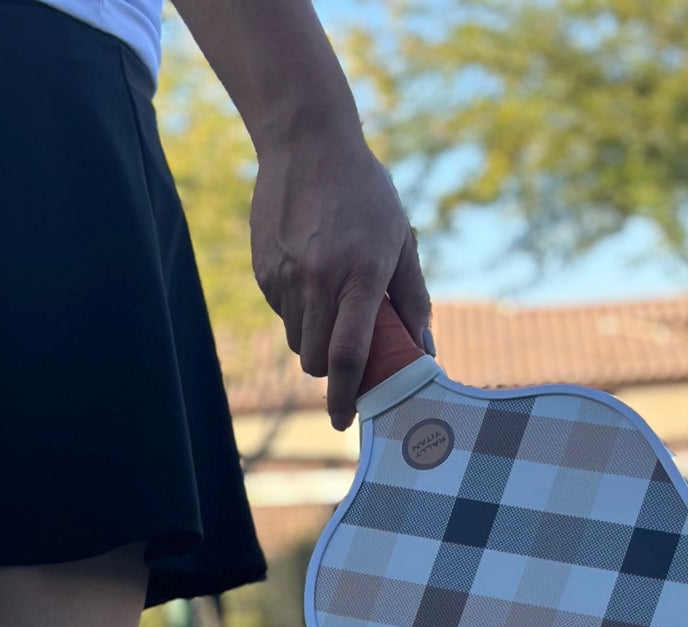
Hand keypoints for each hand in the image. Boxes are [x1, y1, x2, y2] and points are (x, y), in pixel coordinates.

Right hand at [250, 128, 430, 430]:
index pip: (347, 355)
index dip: (345, 395)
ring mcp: (286, 278)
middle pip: (314, 361)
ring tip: (329, 300)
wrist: (308, 143)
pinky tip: (309, 274)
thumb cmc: (365, 194)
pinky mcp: (264, 272)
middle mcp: (319, 281)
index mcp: (359, 275)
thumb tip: (424, 351)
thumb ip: (412, 299)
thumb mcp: (399, 239)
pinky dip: (296, 312)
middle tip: (346, 353)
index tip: (343, 421)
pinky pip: (280, 314)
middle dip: (329, 369)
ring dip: (313, 339)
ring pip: (295, 342)